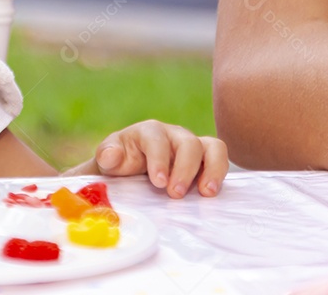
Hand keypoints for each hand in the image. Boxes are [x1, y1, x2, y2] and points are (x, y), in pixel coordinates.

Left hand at [91, 120, 227, 197]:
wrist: (128, 171)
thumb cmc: (119, 163)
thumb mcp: (108, 160)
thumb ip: (107, 155)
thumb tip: (111, 156)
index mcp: (148, 132)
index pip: (156, 139)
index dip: (159, 160)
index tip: (159, 183)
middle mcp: (173, 135)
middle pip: (188, 143)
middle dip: (184, 169)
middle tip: (176, 194)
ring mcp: (192, 146)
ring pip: (213, 147)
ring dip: (212, 169)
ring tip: (206, 193)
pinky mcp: (205, 160)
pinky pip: (220, 159)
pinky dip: (220, 174)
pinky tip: (212, 193)